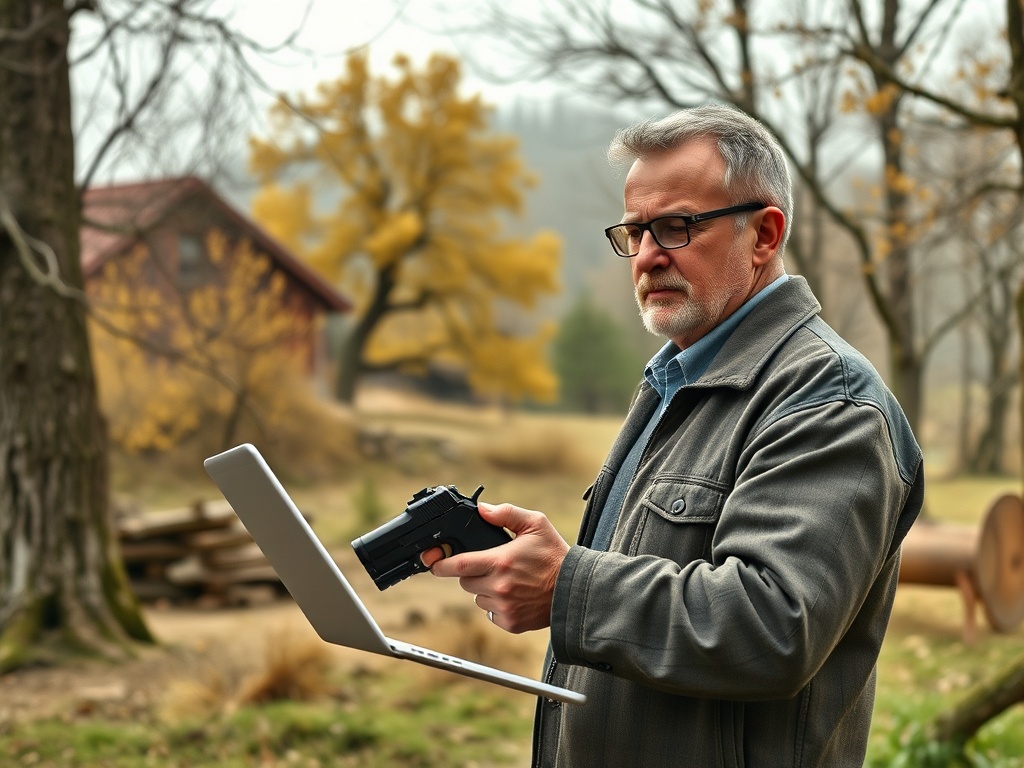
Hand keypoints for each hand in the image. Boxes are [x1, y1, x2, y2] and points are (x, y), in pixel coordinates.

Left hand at [421, 501, 568, 633]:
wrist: (576, 590)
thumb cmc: (555, 556)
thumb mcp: (535, 524)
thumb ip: (506, 513)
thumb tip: (482, 509)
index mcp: (500, 561)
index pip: (458, 565)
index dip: (440, 564)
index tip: (433, 562)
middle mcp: (499, 586)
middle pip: (464, 582)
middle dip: (471, 573)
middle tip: (491, 566)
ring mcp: (504, 607)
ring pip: (477, 598)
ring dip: (484, 589)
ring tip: (508, 581)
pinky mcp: (510, 623)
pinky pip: (490, 613)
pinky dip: (497, 605)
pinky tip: (514, 595)